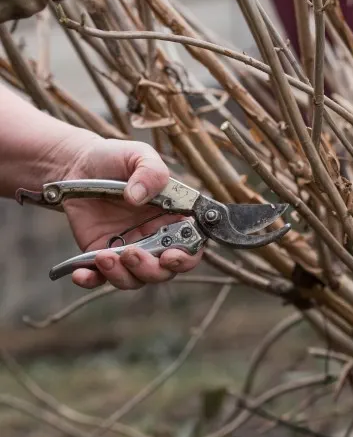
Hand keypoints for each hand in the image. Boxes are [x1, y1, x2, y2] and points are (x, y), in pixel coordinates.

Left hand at [53, 136, 200, 288]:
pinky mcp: (101, 254)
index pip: (191, 246)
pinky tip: (82, 273)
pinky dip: (92, 280)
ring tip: (102, 257)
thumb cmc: (116, 159)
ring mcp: (129, 248)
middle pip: (164, 270)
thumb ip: (149, 171)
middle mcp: (155, 237)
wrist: (78, 165)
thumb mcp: (138, 155)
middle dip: (151, 270)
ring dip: (122, 275)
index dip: (186, 257)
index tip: (171, 255)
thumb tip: (138, 197)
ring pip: (135, 278)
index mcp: (173, 217)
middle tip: (132, 254)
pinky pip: (100, 278)